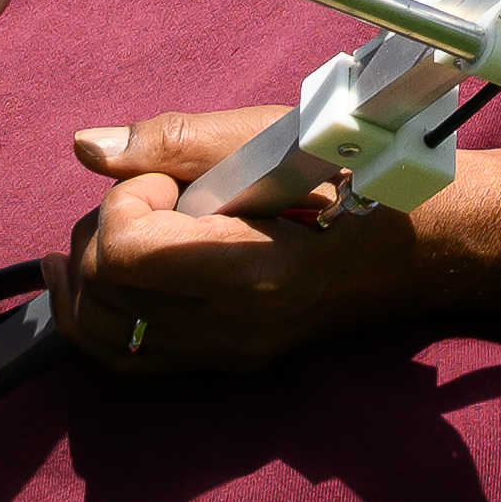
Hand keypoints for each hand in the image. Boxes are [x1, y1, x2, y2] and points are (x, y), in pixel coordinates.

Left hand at [60, 101, 500, 377]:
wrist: (414, 245)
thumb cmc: (352, 175)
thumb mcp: (273, 139)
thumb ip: (176, 141)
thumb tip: (87, 147)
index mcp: (251, 269)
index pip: (126, 254)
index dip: (125, 203)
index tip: (166, 181)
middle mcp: (232, 326)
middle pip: (103, 294)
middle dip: (99, 235)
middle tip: (147, 195)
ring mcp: (225, 353)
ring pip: (101, 337)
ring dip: (86, 277)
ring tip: (107, 231)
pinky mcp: (221, 362)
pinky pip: (126, 358)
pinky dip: (97, 316)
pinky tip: (87, 278)